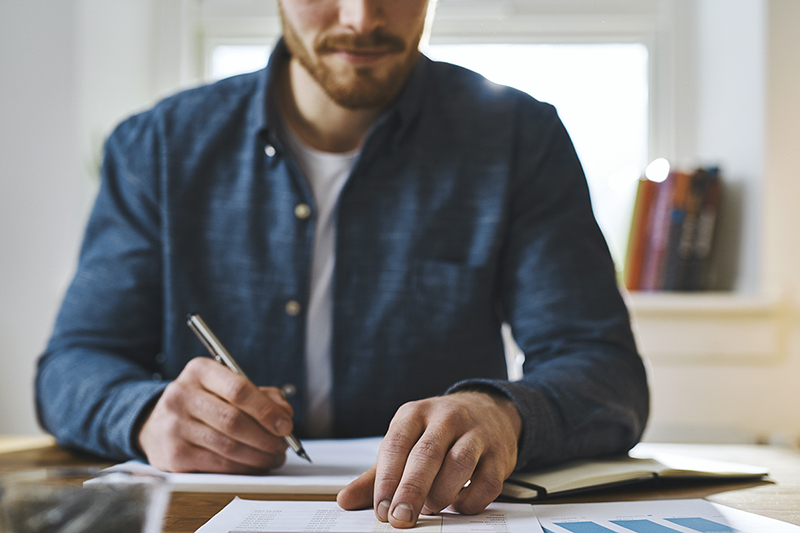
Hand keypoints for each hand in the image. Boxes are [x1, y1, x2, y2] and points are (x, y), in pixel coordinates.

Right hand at [137, 357, 291, 472]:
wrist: (158, 425)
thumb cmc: (203, 404)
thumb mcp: (227, 388)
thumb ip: (261, 396)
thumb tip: (284, 413)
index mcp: (200, 371)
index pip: (238, 389)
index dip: (266, 409)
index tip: (286, 424)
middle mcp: (182, 395)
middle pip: (234, 420)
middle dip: (266, 436)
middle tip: (283, 444)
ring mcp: (174, 426)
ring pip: (228, 446)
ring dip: (259, 455)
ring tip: (274, 456)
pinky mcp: (174, 455)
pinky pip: (218, 464)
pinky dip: (243, 467)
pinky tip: (255, 465)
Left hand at [337, 390, 521, 527]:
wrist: (489, 411)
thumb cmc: (438, 432)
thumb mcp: (405, 443)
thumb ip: (377, 474)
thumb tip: (346, 500)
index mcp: (415, 413)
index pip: (396, 444)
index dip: (387, 479)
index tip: (381, 509)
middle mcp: (446, 418)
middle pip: (426, 455)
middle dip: (411, 491)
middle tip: (400, 518)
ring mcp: (476, 434)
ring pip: (459, 464)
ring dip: (441, 493)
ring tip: (430, 507)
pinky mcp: (499, 453)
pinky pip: (487, 482)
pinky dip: (471, 501)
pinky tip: (458, 505)